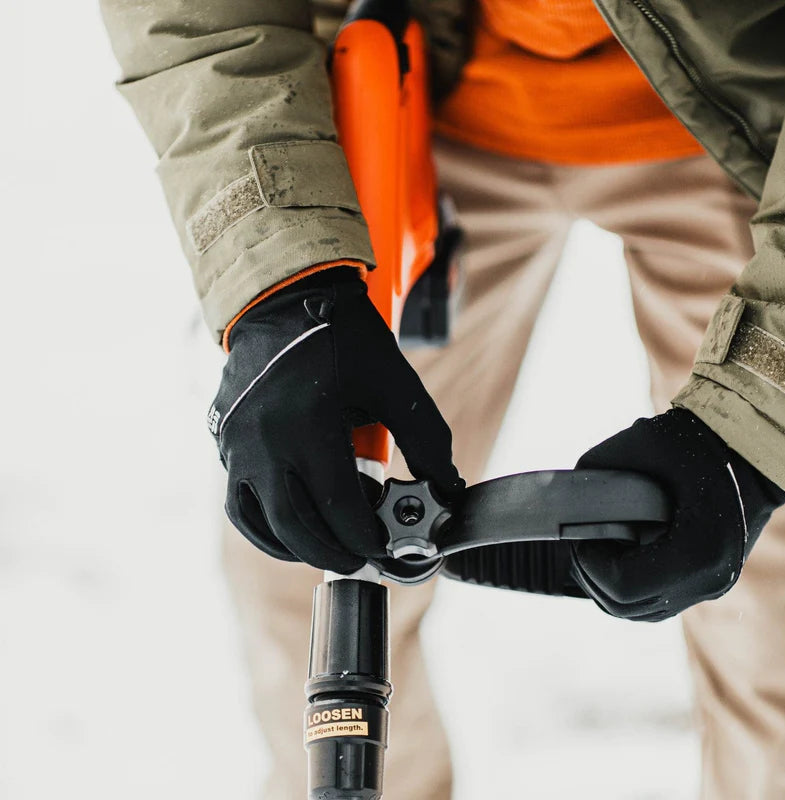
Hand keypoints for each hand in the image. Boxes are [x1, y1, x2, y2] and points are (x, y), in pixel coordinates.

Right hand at [208, 268, 463, 573]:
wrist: (284, 300)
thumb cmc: (344, 338)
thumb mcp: (394, 382)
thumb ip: (426, 438)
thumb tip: (446, 488)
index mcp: (307, 423)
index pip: (339, 507)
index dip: (367, 539)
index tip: (387, 550)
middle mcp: (263, 440)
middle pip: (298, 526)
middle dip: (336, 552)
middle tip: (363, 558)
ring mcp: (236, 445)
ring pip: (264, 523)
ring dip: (300, 548)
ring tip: (332, 549)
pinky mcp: (224, 443)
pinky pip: (239, 505)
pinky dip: (266, 530)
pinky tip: (291, 534)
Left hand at [570, 409, 784, 620]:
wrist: (746, 452)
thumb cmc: (695, 444)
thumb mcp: (638, 447)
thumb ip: (596, 475)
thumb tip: (563, 501)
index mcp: (697, 551)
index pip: (623, 585)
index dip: (589, 565)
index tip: (580, 537)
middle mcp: (708, 580)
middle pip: (627, 607)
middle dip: (592, 577)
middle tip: (580, 544)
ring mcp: (711, 586)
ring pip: (640, 612)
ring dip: (607, 586)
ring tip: (594, 550)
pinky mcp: (709, 583)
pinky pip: (657, 602)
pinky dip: (629, 586)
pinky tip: (615, 556)